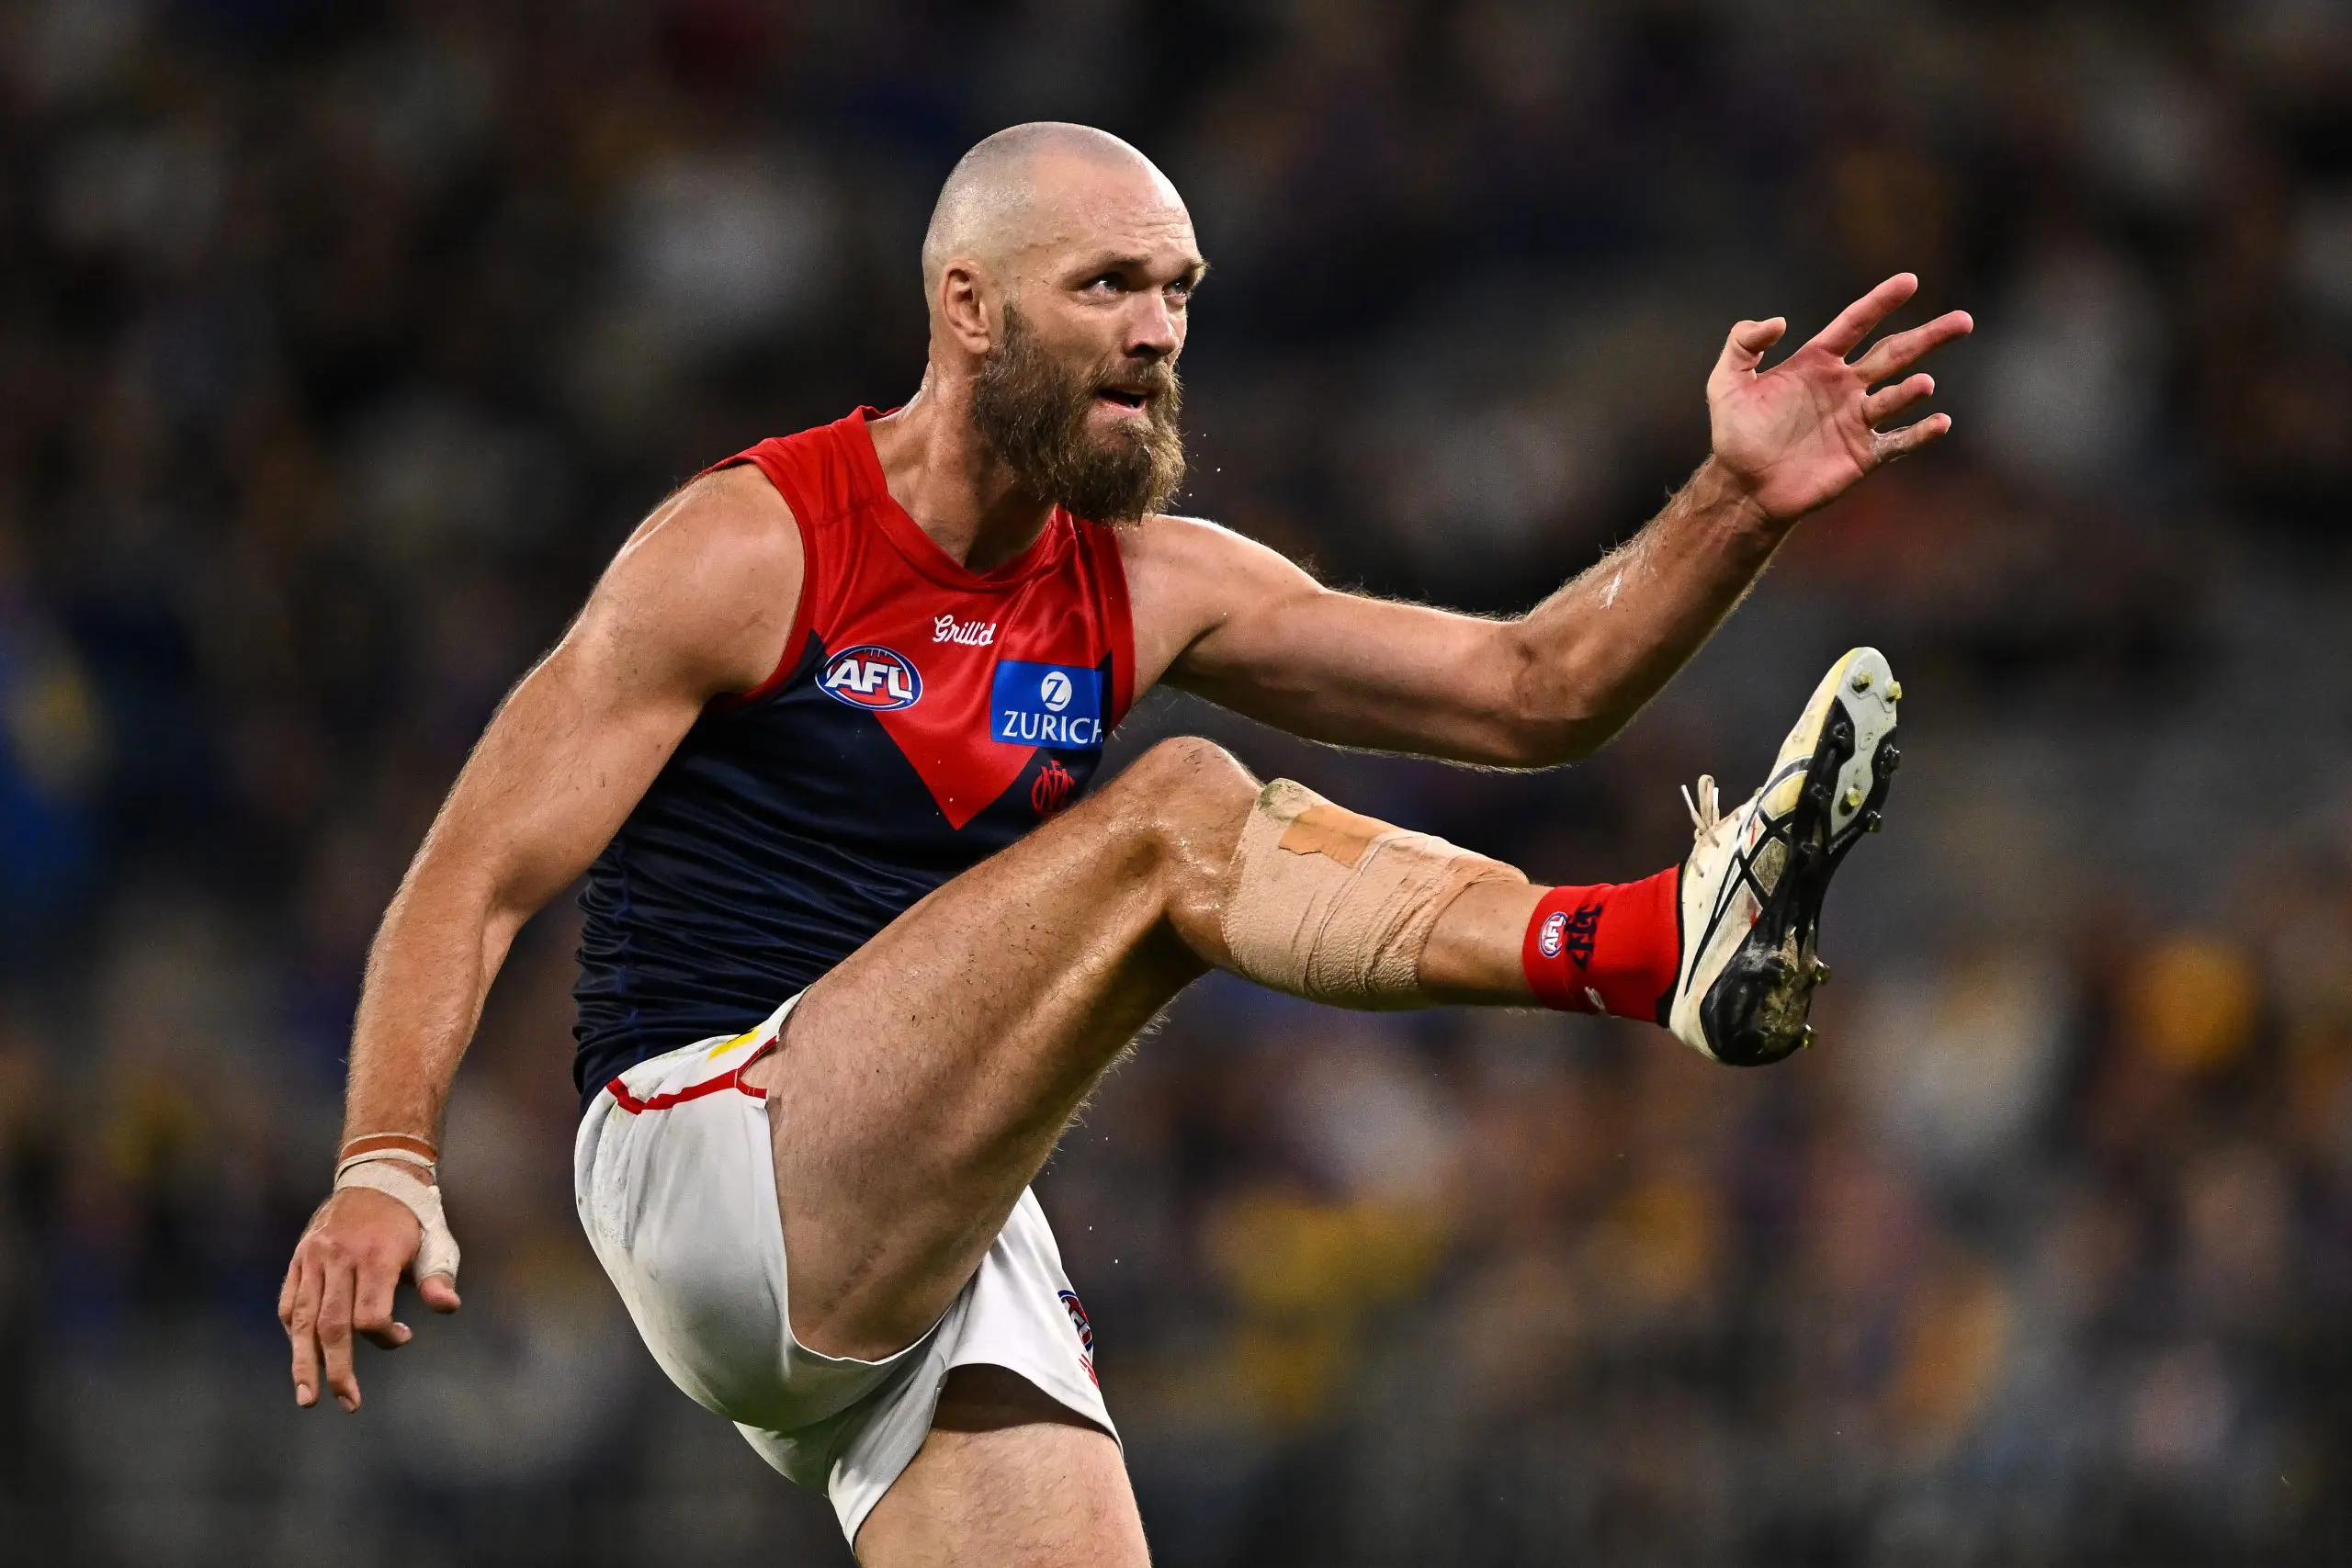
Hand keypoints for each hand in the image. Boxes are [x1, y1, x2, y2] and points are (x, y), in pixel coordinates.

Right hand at [278, 1183, 461, 1411]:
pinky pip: (289, 1302)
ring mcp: (315, 1257)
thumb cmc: (415, 1219)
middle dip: (336, 1370)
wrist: (378, 1175)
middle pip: (331, 1325)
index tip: (404, 1335)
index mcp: (376, 1257)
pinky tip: (302, 1356)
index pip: (369, 1315)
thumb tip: (448, 1307)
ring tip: (307, 1397)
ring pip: (301, 1319)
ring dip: (303, 1362)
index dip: (385, 1337)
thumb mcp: (437, 1242)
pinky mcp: (300, 1257)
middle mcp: (339, 1258)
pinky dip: (293, 1331)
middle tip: (346, 1402)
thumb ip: (438, 1276)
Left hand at [1705, 273, 1972, 525]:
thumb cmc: (1734, 434)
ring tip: (1922, 382)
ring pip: (1897, 397)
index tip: (1909, 281)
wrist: (1743, 488)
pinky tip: (1939, 422)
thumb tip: (1780, 322)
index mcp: (1817, 362)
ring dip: (1912, 390)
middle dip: (1928, 337)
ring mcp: (1857, 421)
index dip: (1880, 302)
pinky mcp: (1863, 455)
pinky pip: (1899, 441)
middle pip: (1894, 354)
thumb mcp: (1725, 383)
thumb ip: (1743, 344)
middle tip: (1964, 321)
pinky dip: (1921, 433)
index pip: (1856, 323)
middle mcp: (1844, 387)